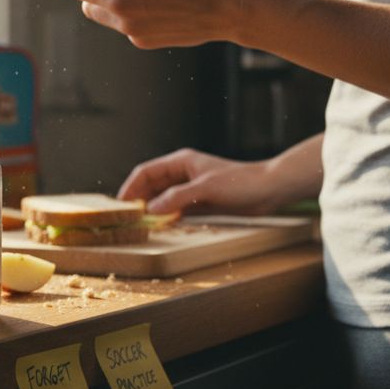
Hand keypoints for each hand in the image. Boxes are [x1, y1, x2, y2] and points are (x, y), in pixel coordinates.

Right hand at [118, 148, 278, 215]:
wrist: (268, 190)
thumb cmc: (240, 183)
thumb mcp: (206, 189)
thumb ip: (177, 198)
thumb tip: (152, 209)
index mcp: (181, 162)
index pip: (146, 171)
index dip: (131, 186)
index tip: (121, 204)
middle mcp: (183, 173)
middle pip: (152, 185)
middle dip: (139, 199)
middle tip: (127, 218)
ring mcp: (191, 188)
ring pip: (163, 198)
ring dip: (152, 209)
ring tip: (140, 224)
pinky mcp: (200, 201)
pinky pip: (176, 209)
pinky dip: (167, 216)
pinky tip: (161, 226)